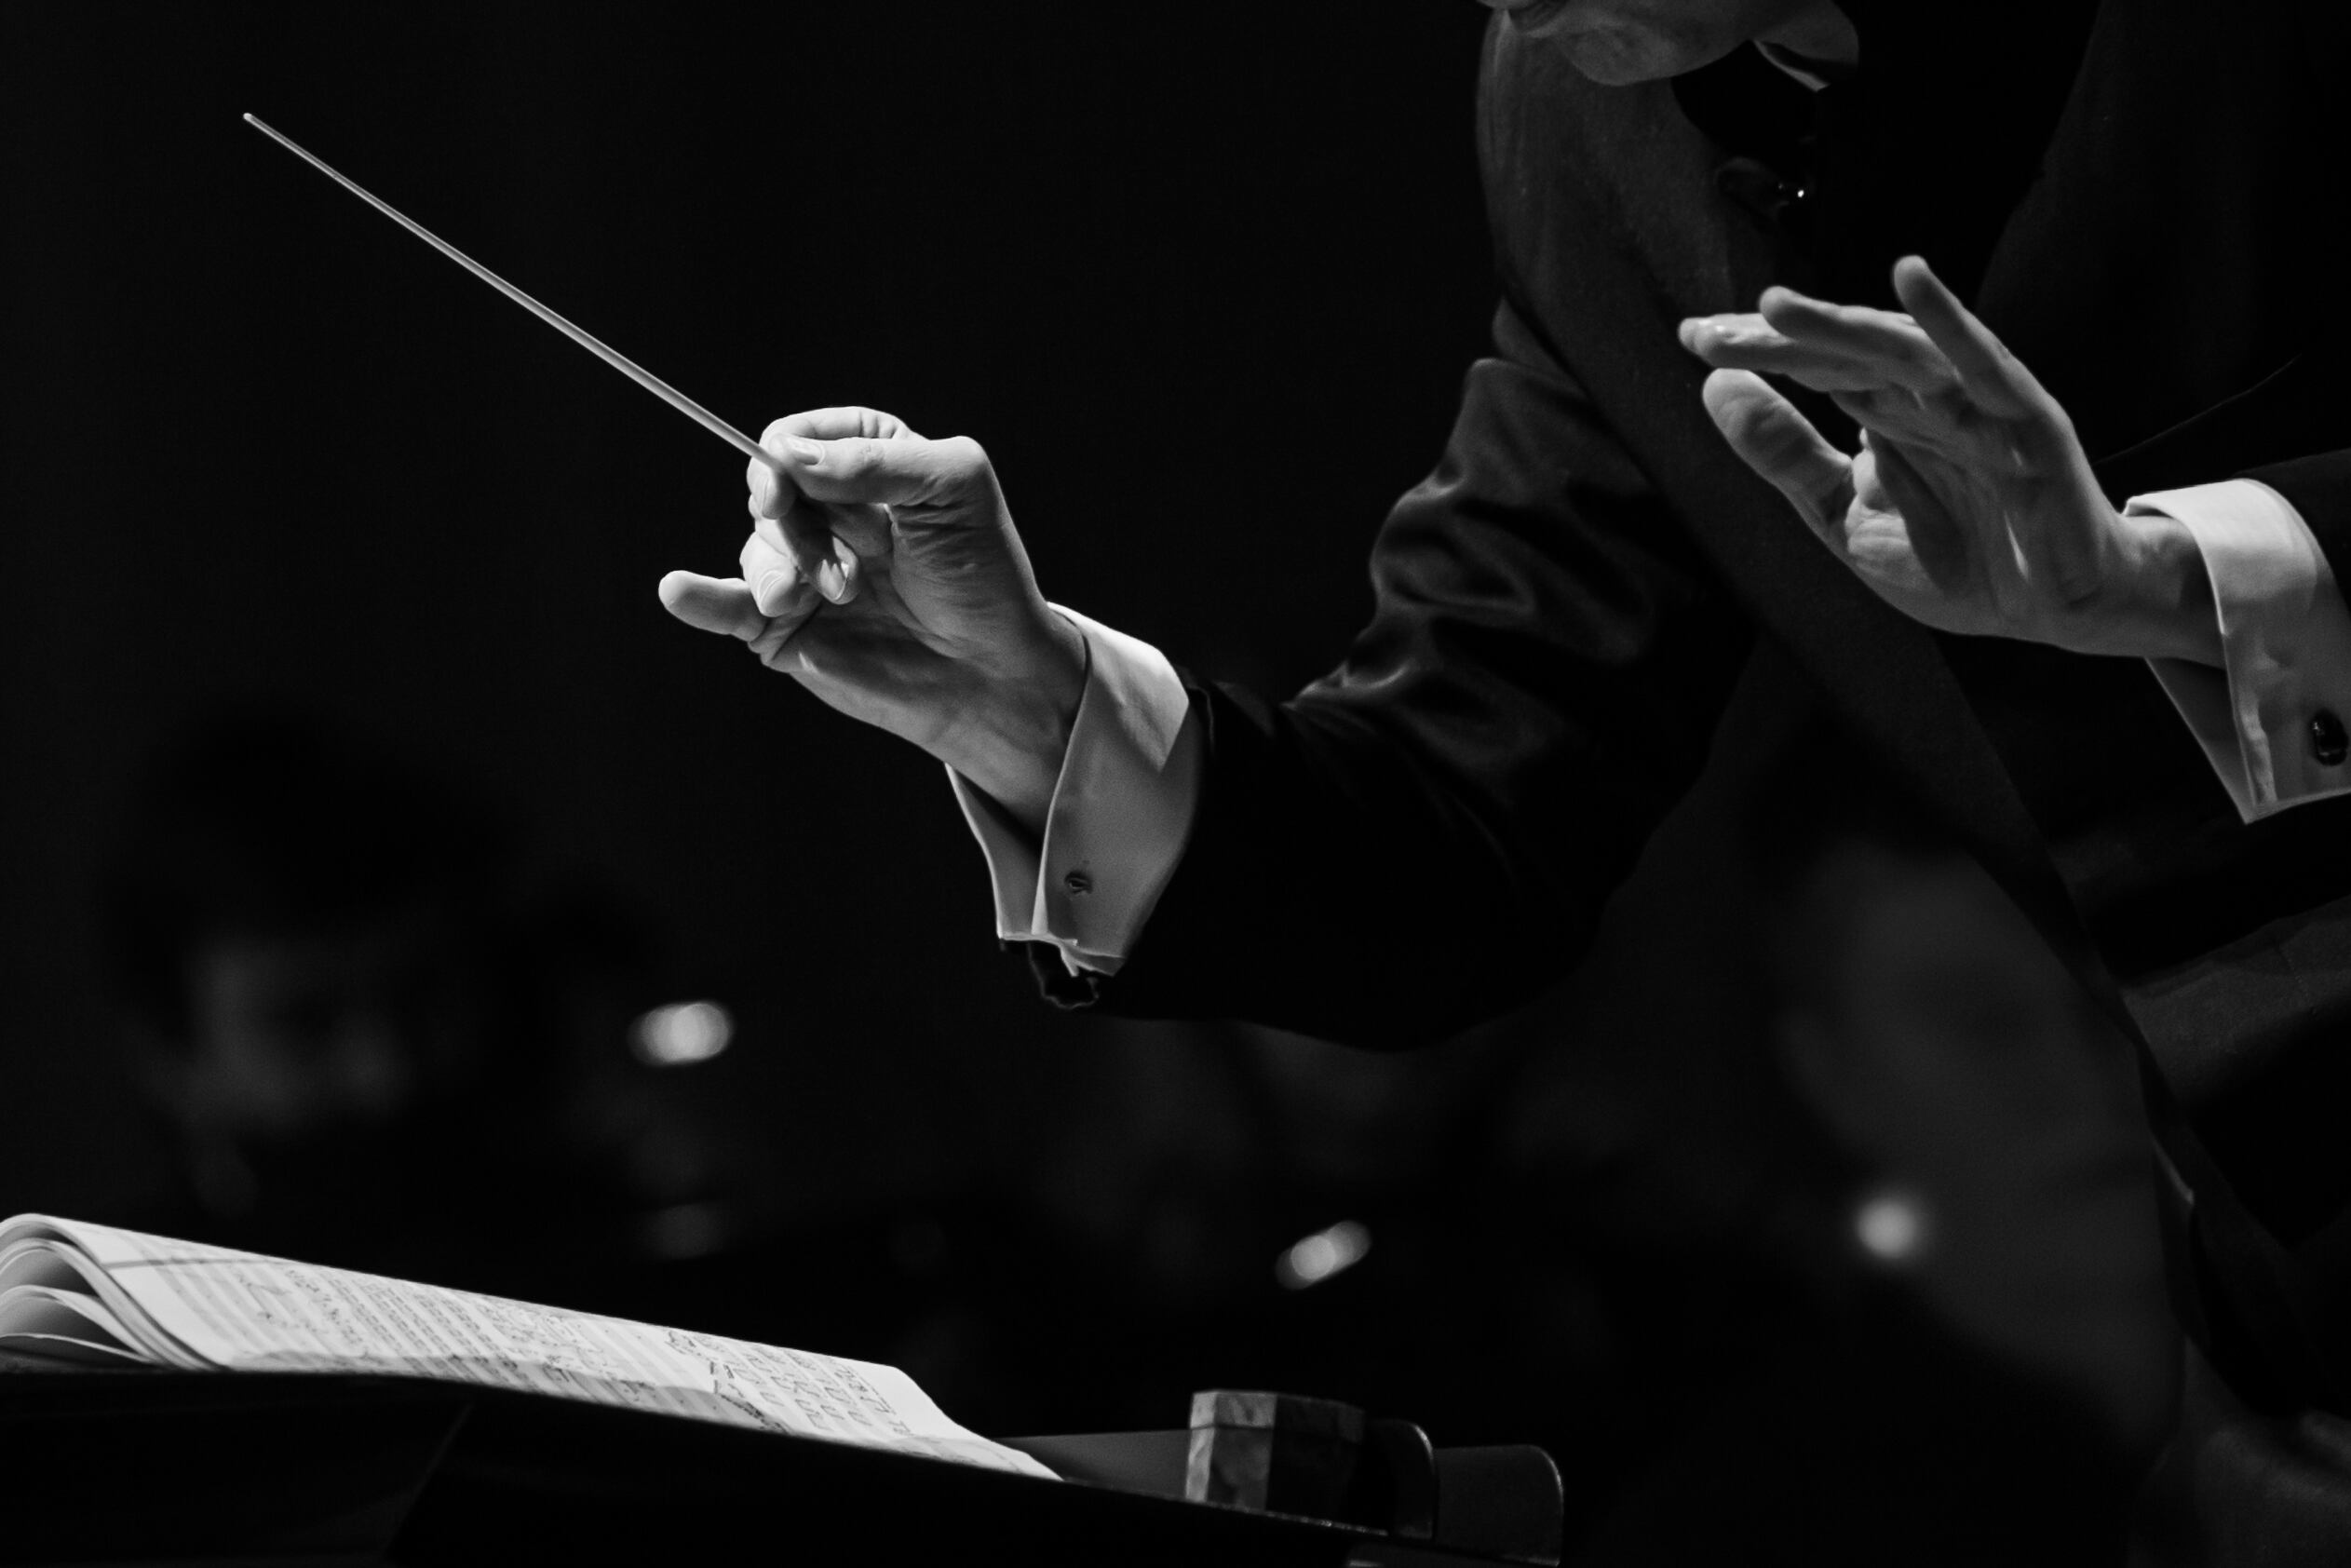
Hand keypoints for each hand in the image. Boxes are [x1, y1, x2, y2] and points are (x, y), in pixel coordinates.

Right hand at [658, 406, 1085, 829]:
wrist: (991, 674)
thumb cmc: (984, 575)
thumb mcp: (953, 489)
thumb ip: (875, 460)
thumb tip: (786, 454)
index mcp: (868, 461)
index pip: (798, 437)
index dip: (787, 456)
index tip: (790, 485)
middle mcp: (828, 511)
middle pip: (769, 491)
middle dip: (799, 524)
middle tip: (850, 563)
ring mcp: (802, 569)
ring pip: (755, 547)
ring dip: (786, 572)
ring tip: (839, 599)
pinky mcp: (786, 626)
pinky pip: (725, 606)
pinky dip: (697, 598)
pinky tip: (678, 591)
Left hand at [1678, 257, 2218, 665]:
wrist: (2047, 610)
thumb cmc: (1958, 558)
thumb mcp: (1844, 516)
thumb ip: (1787, 457)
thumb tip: (1716, 389)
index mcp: (1884, 410)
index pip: (1811, 367)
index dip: (1756, 351)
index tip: (1693, 338)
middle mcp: (1926, 394)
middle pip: (1843, 352)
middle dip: (1778, 339)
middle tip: (1709, 331)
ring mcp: (1976, 401)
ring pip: (1899, 350)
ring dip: (1839, 325)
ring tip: (1774, 307)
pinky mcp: (2026, 420)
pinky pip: (1986, 365)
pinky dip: (1950, 322)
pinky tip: (1911, 280)